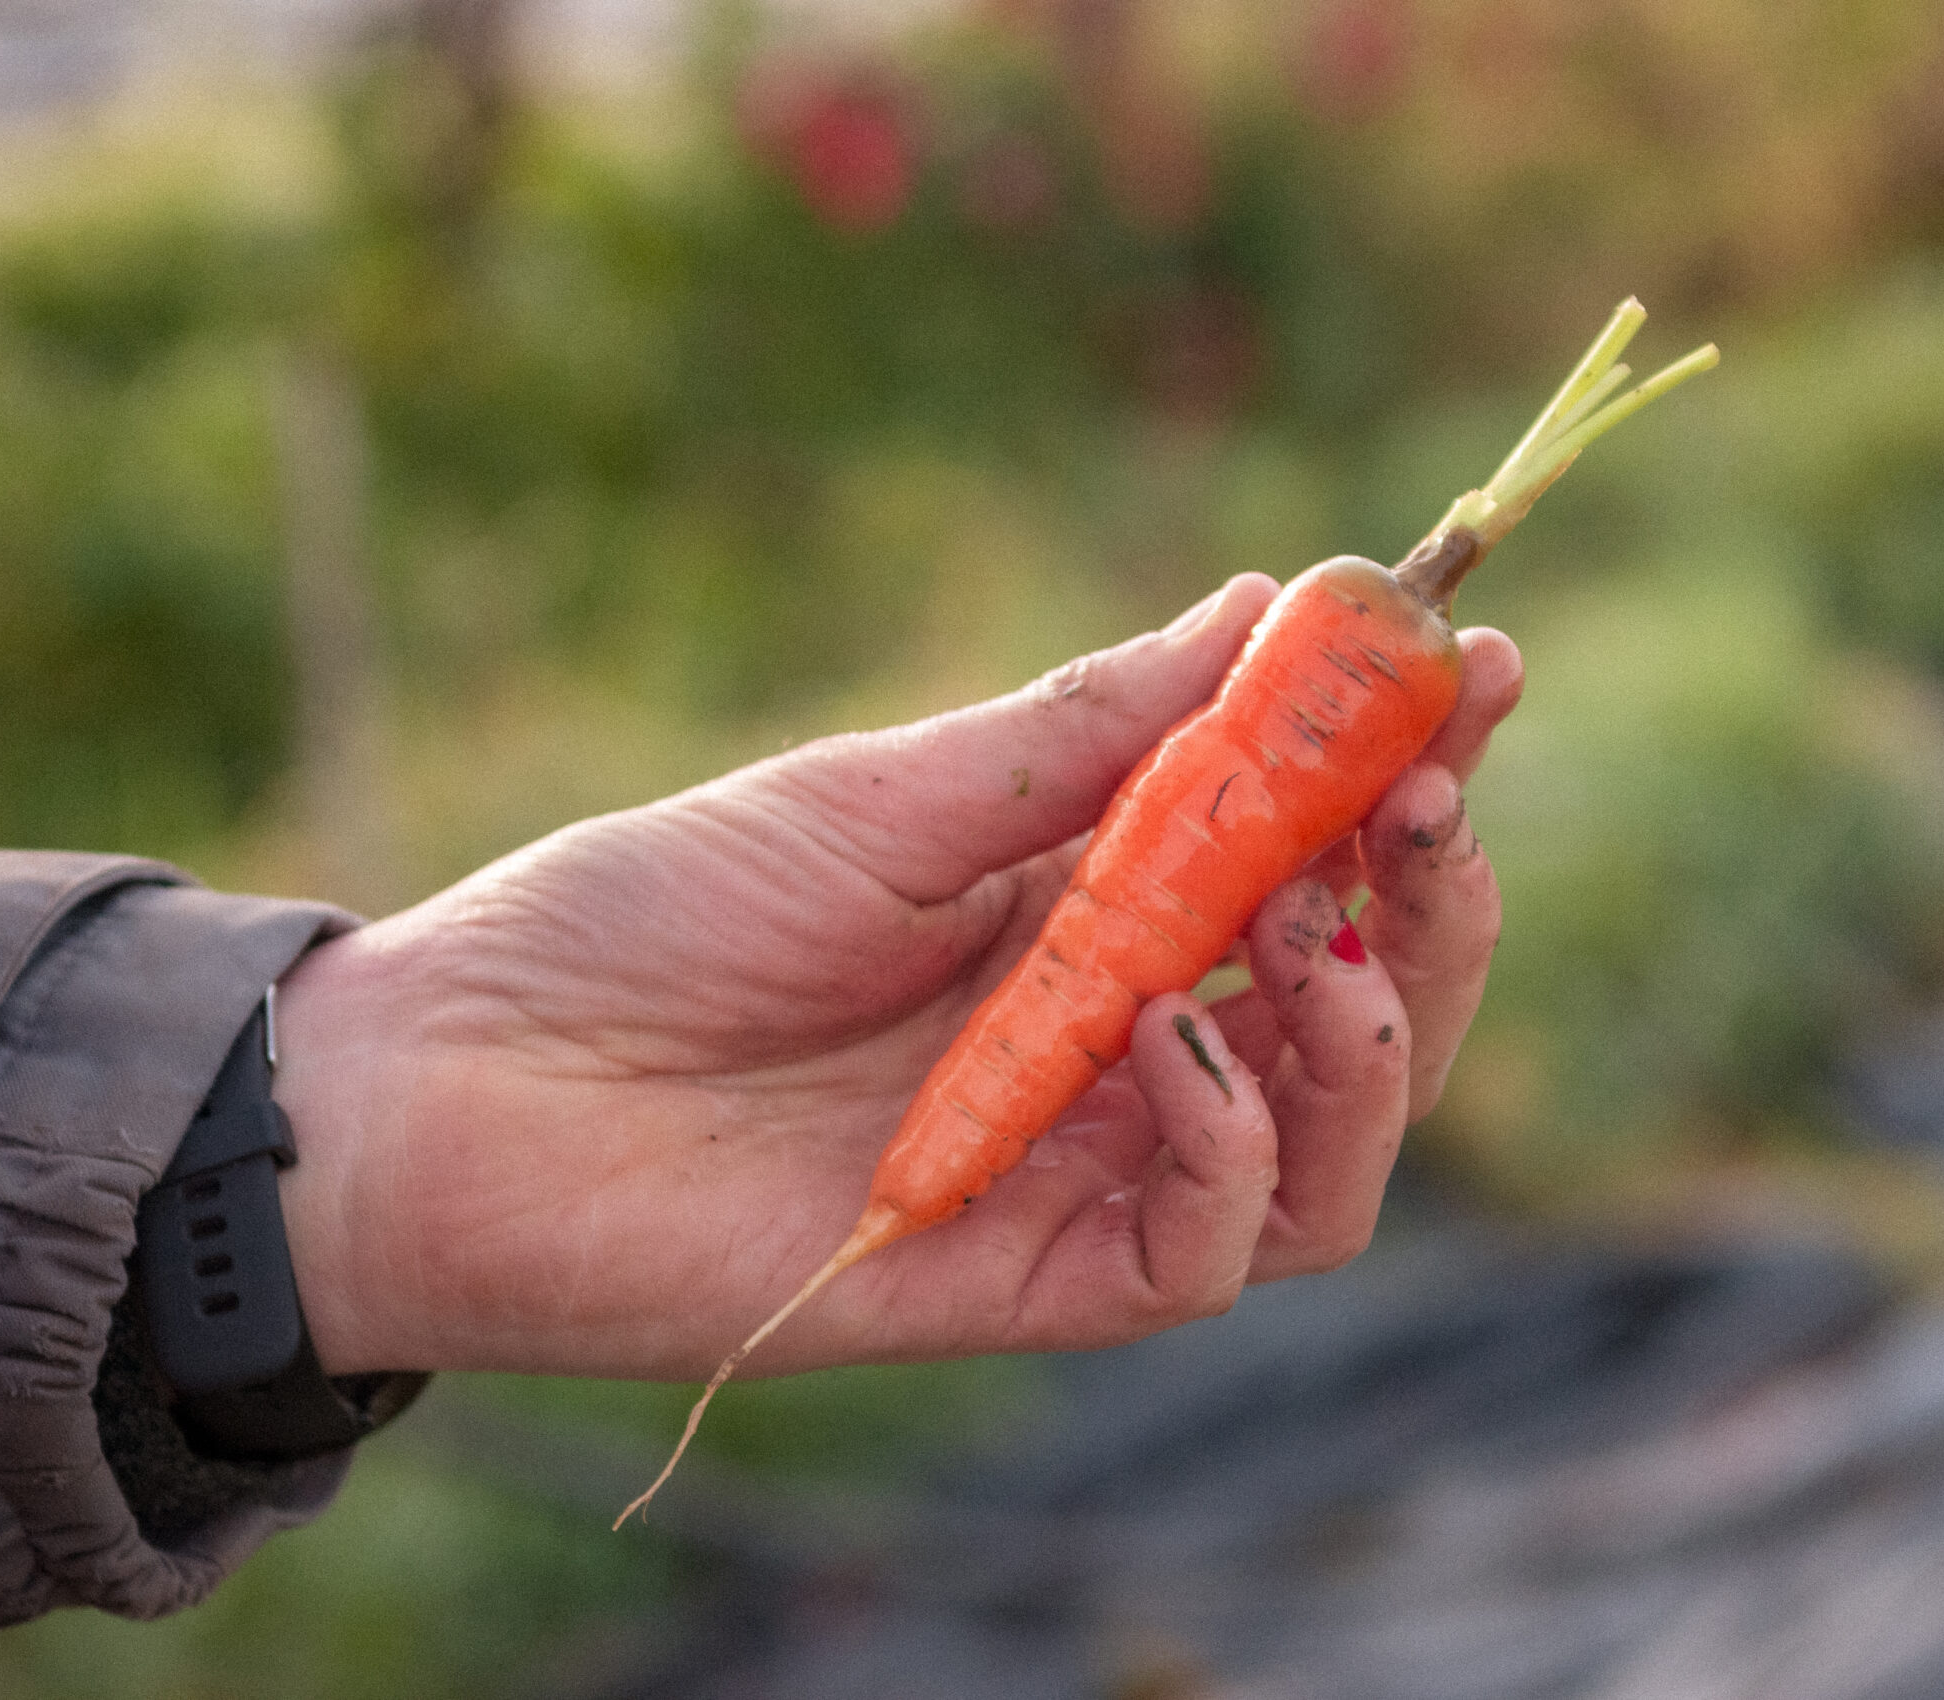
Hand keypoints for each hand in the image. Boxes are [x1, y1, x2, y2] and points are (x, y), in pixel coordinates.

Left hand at [271, 572, 1521, 1381]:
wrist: (461, 1085)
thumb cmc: (654, 920)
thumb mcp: (888, 794)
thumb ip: (1088, 731)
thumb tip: (1267, 600)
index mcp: (1094, 913)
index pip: (1310, 857)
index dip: (1410, 771)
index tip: (1482, 666)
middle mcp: (1120, 1046)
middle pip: (1361, 1011)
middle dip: (1431, 906)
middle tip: (1432, 802)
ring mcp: (1083, 1170)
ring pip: (1332, 1154)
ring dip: (1374, 1036)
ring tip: (1322, 933)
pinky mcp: (1026, 1283)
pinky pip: (1205, 1253)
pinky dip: (1229, 1149)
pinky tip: (1168, 1041)